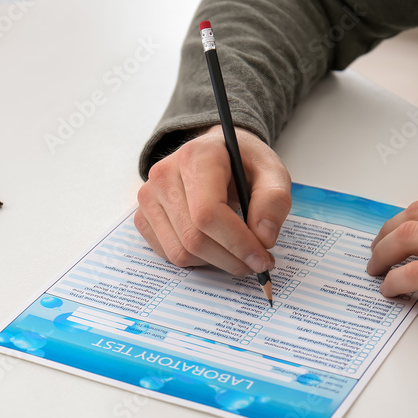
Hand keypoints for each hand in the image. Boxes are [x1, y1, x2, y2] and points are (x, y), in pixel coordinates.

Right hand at [135, 126, 291, 275]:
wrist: (214, 154)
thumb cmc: (241, 163)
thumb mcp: (271, 171)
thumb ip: (274, 200)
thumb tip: (263, 238)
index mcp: (195, 157)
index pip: (207, 213)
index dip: (237, 243)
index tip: (262, 259)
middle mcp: (164, 175)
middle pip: (194, 238)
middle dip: (230, 259)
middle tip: (256, 262)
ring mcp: (148, 197)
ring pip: (180, 253)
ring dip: (215, 262)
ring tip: (236, 252)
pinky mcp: (143, 216)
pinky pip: (168, 254)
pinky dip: (196, 260)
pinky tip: (214, 245)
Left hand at [367, 186, 417, 338]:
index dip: (415, 217)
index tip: (404, 229)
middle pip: (416, 214)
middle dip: (389, 231)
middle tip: (378, 247)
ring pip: (407, 237)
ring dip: (382, 253)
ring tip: (375, 267)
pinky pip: (414, 274)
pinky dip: (393, 281)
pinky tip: (389, 289)